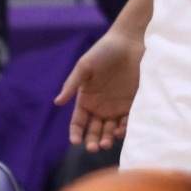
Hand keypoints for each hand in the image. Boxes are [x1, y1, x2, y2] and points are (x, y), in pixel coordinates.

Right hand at [55, 32, 143, 151]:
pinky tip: (121, 130)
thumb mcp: (85, 66)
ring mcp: (117, 107)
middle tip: (94, 148)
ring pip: (110, 130)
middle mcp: (100, 107)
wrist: (130, 42)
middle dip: (92, 141)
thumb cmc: (104, 51)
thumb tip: (57, 102)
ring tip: (107, 141)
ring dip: (108, 139)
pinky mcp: (132, 104)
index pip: (78, 123)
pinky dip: (125, 129)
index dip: (75, 134)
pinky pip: (128, 122)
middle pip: (94, 131)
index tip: (75, 142)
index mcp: (86, 99)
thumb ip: (72, 84)